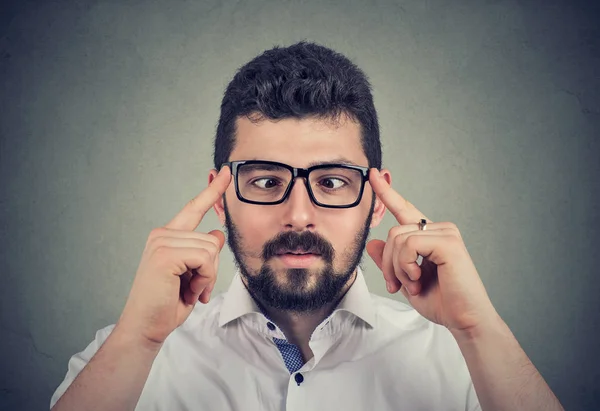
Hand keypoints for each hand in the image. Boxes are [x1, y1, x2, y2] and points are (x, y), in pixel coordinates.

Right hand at [116, 166, 230, 345]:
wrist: (147, 327)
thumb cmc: (168, 303)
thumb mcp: (194, 274)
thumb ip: (204, 251)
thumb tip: (217, 233)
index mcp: (168, 236)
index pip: (193, 208)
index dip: (211, 191)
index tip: (225, 173)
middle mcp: (162, 234)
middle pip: (213, 238)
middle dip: (211, 269)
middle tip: (193, 287)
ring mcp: (161, 242)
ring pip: (211, 249)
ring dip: (207, 276)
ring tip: (188, 290)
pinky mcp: (165, 254)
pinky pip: (205, 258)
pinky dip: (204, 279)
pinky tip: (188, 291)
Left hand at [366, 169, 497, 333]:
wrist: (465, 321)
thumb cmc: (442, 303)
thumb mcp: (405, 281)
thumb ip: (390, 262)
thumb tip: (373, 243)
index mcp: (430, 236)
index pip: (405, 209)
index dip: (387, 192)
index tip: (374, 174)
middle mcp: (440, 229)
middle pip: (393, 231)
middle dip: (388, 263)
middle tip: (396, 286)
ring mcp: (446, 233)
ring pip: (398, 237)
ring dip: (396, 268)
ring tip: (412, 285)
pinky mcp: (448, 242)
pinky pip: (409, 244)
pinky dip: (405, 266)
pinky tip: (418, 279)